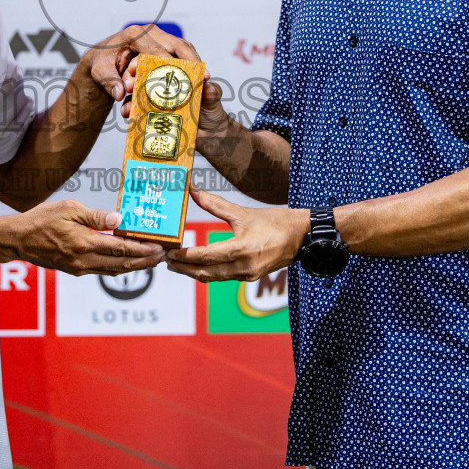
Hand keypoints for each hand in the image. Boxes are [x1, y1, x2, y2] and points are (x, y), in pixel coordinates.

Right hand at [13, 199, 164, 275]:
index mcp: (83, 243)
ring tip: (152, 261)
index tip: (159, 248)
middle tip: (163, 256)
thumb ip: (96, 216)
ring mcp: (79, 268)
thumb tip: (119, 220)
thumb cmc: (41, 219)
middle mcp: (83, 260)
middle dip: (145, 261)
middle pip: (122, 264)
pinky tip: (128, 261)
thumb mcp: (68, 209)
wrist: (18, 239)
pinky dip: (119, 267)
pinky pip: (103, 271)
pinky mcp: (75, 270)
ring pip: (114, 270)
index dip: (143, 250)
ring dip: (135, 266)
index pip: (121, 248)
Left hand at [85, 24, 216, 108]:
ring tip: (206, 78)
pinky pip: (183, 51)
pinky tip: (199, 76)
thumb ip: (109, 82)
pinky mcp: (164, 43)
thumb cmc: (102, 63)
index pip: (157, 49)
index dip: (171, 64)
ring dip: (195, 62)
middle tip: (205, 76)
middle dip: (192, 61)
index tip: (182, 77)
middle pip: (177, 44)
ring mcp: (159, 36)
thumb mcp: (100, 72)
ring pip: (184, 46)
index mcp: (134, 35)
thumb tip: (119, 94)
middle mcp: (149, 32)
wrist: (103, 56)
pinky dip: (192, 62)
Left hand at [164, 187, 307, 282]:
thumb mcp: (244, 212)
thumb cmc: (275, 222)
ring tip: (177, 265)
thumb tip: (194, 191)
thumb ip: (216, 204)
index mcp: (241, 249)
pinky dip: (208, 272)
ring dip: (193, 272)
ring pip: (213, 277)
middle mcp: (243, 267)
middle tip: (165, 261)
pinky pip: (223, 277)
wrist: (302, 236)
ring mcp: (248, 275)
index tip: (169, 251)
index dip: (184, 256)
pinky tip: (198, 266)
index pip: (204, 256)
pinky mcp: (251, 277)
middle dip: (183, 268)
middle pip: (204, 272)